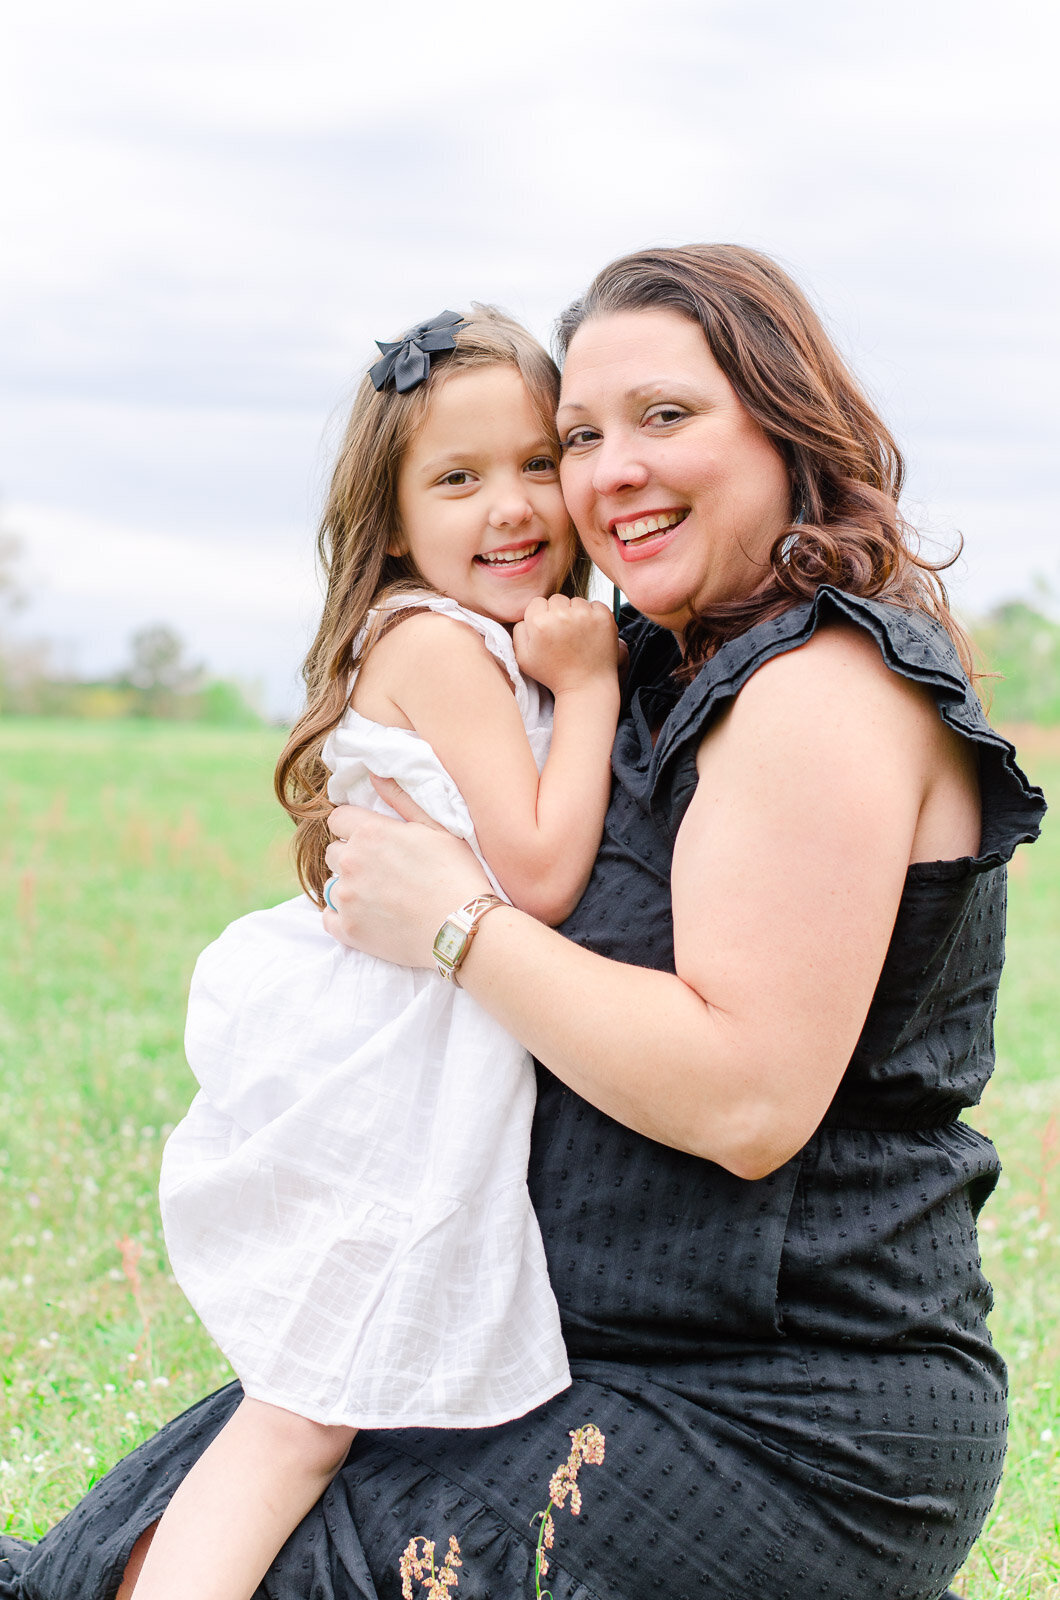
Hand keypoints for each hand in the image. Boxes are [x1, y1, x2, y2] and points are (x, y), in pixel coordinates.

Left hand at [322, 783, 491, 965]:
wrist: (463, 928)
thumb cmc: (457, 874)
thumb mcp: (437, 827)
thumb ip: (401, 799)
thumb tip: (374, 775)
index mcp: (370, 833)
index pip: (337, 819)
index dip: (354, 827)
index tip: (372, 840)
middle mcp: (350, 862)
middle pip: (333, 853)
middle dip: (351, 857)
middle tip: (382, 871)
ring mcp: (346, 898)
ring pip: (331, 886)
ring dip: (348, 887)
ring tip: (380, 897)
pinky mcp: (348, 930)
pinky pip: (329, 919)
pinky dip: (344, 918)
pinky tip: (370, 918)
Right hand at [512, 594, 618, 695]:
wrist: (586, 687)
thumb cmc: (554, 675)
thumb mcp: (523, 658)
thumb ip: (518, 632)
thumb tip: (526, 615)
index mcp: (539, 623)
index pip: (537, 603)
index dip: (542, 617)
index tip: (549, 632)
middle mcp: (562, 615)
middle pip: (557, 600)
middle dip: (559, 613)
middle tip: (564, 635)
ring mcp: (585, 615)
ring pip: (576, 601)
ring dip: (577, 614)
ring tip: (578, 636)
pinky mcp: (604, 617)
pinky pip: (596, 605)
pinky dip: (594, 616)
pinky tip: (591, 634)